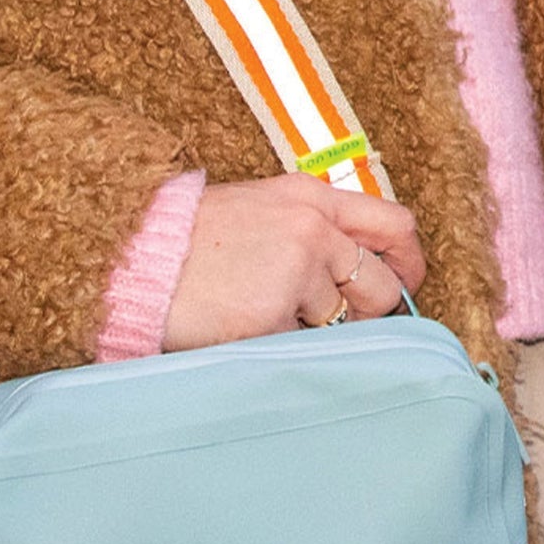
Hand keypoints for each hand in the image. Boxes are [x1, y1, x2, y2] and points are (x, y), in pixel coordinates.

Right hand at [162, 172, 425, 350]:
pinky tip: (243, 328)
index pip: (394, 223)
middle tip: (332, 321)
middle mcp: (312, 229)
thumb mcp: (259, 208)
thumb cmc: (190, 238)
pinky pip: (301, 346)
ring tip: (266, 314)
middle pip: (382, 286)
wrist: (134, 255)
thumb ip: (311, 228)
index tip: (406, 285)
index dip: (409, 262)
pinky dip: (280, 347)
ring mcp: (295, 271)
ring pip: (343, 323)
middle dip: (368, 313)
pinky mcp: (274, 314)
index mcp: (310, 197)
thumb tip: (354, 269)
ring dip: (315, 330)